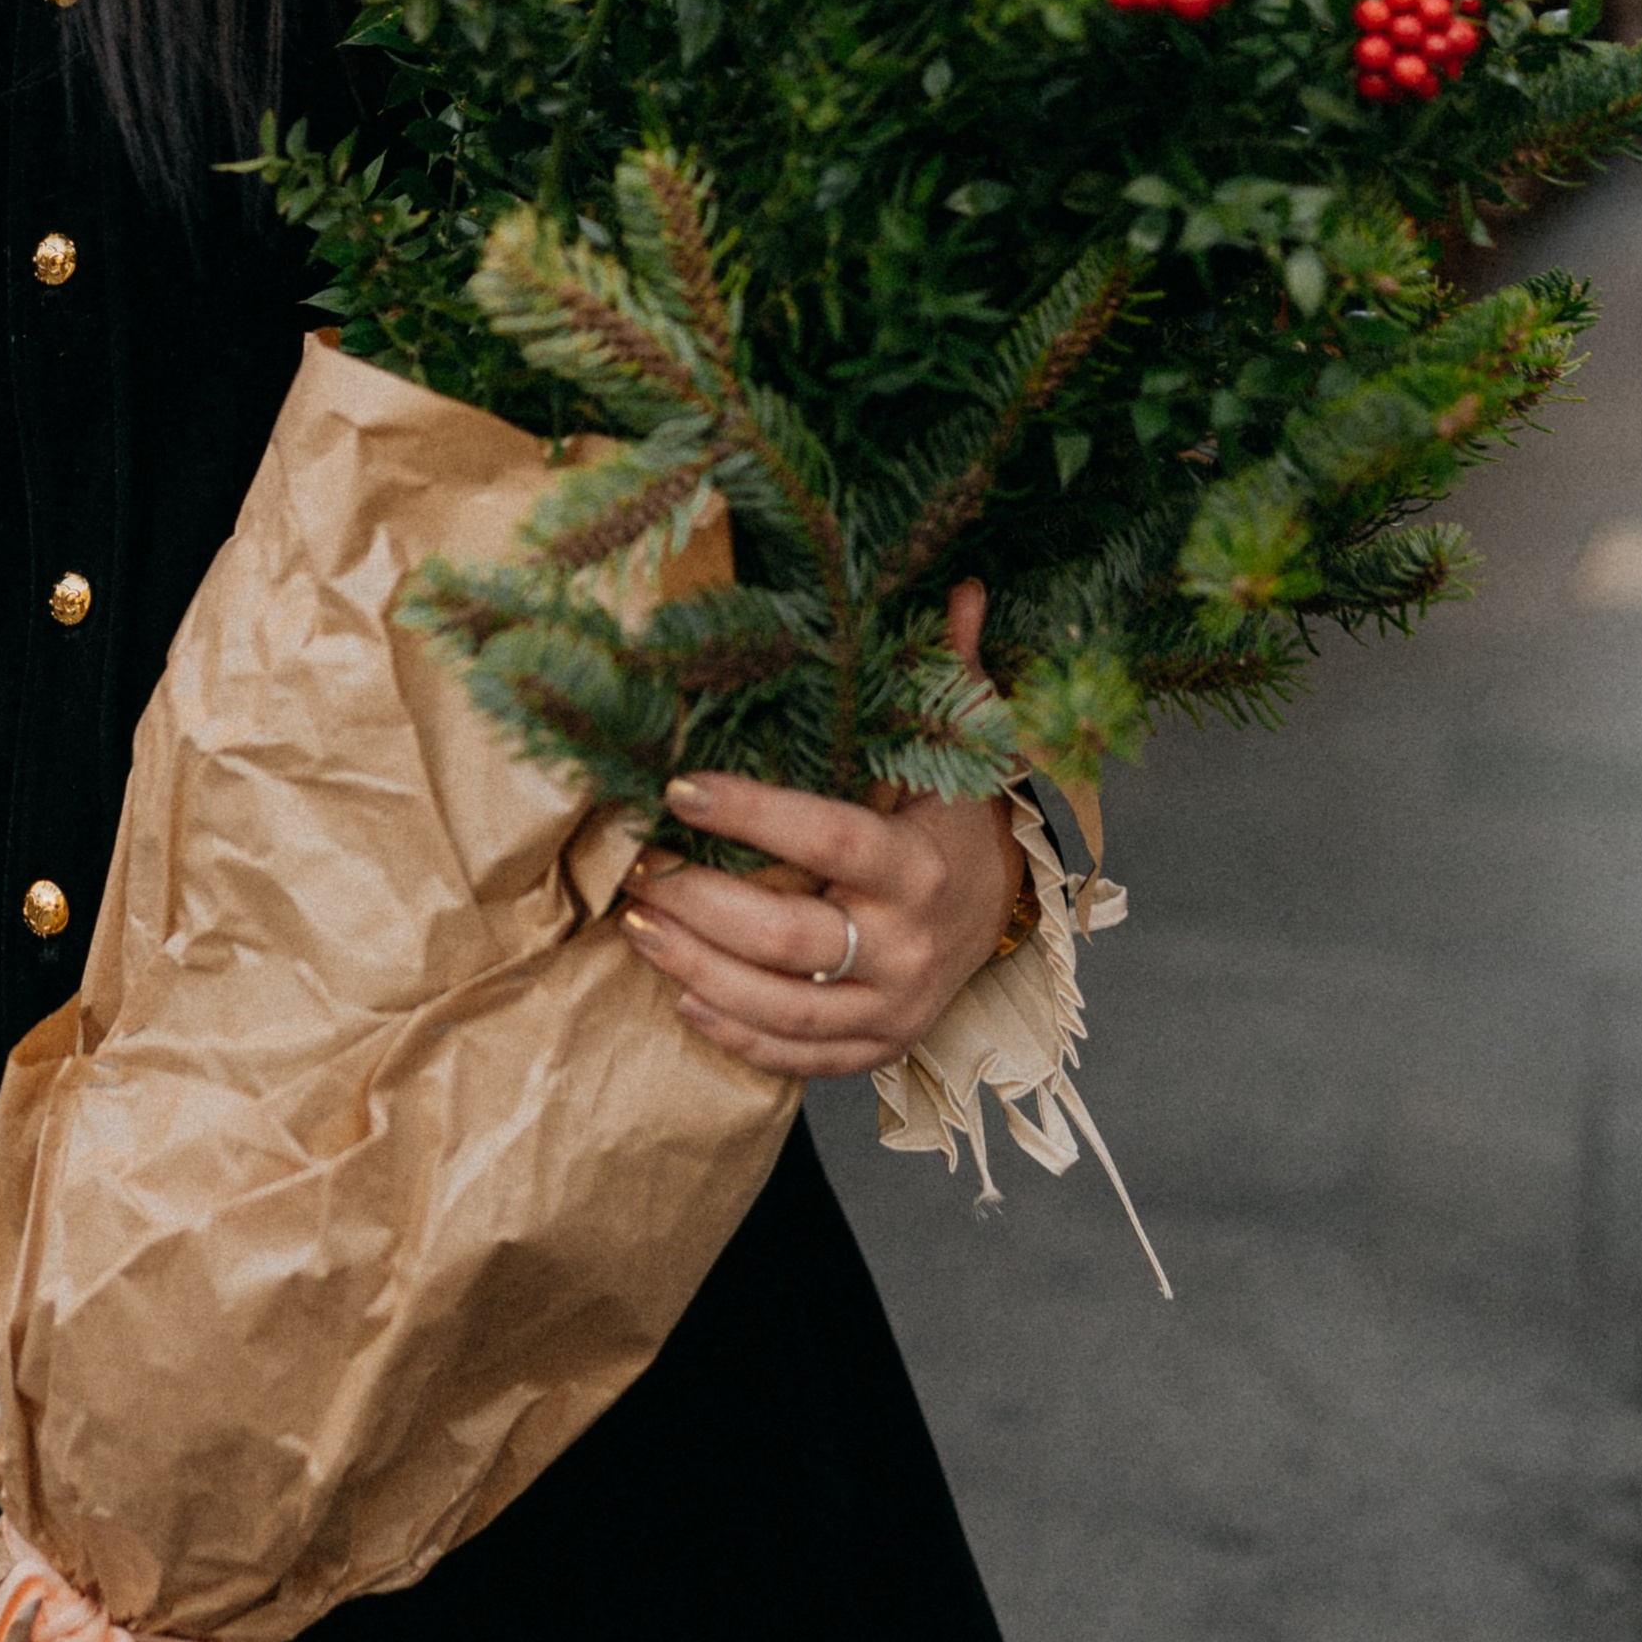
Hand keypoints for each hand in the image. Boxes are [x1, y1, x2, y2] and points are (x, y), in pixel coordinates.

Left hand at [617, 579, 1023, 1079]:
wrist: (1004, 918)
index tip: (679, 786)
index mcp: (923, 865)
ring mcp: (893, 1007)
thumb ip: (950, 671)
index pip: (830, 837)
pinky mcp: (877, 1048)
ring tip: (637, 925)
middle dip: (703, 904)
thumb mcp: (962, 750)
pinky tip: (681, 993)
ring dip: (698, 969)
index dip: (754, 815)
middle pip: (790, 937)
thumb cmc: (954, 820)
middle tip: (639, 869)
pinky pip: (798, 1058)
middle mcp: (908, 945)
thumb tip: (959, 584)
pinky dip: (736, 1034)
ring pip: (783, 1007)